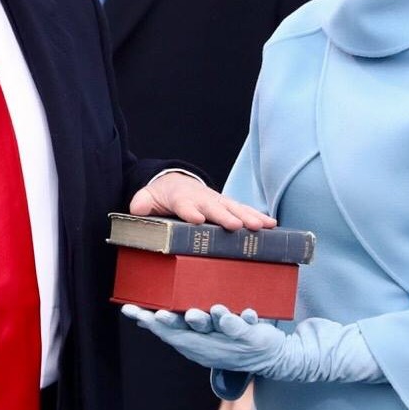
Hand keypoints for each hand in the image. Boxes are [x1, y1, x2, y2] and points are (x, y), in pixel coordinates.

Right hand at [123, 304, 287, 372]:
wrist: (270, 358)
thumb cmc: (228, 341)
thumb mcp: (200, 337)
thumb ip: (175, 327)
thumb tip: (145, 317)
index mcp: (194, 342)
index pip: (168, 332)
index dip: (149, 322)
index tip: (131, 310)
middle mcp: (209, 342)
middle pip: (187, 332)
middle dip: (172, 323)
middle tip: (158, 314)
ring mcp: (229, 340)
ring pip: (215, 328)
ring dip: (205, 320)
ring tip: (196, 312)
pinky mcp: (251, 337)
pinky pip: (245, 327)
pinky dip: (242, 319)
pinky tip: (243, 312)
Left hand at [129, 172, 275, 231]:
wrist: (177, 183)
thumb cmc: (163, 195)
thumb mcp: (148, 198)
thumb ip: (142, 203)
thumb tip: (137, 208)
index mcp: (181, 197)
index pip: (184, 204)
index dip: (190, 211)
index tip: (197, 219)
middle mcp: (203, 198)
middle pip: (214, 207)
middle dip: (225, 216)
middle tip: (236, 226)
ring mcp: (218, 201)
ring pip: (234, 208)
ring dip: (248, 217)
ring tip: (261, 226)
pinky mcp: (228, 206)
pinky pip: (244, 211)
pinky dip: (258, 216)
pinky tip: (272, 225)